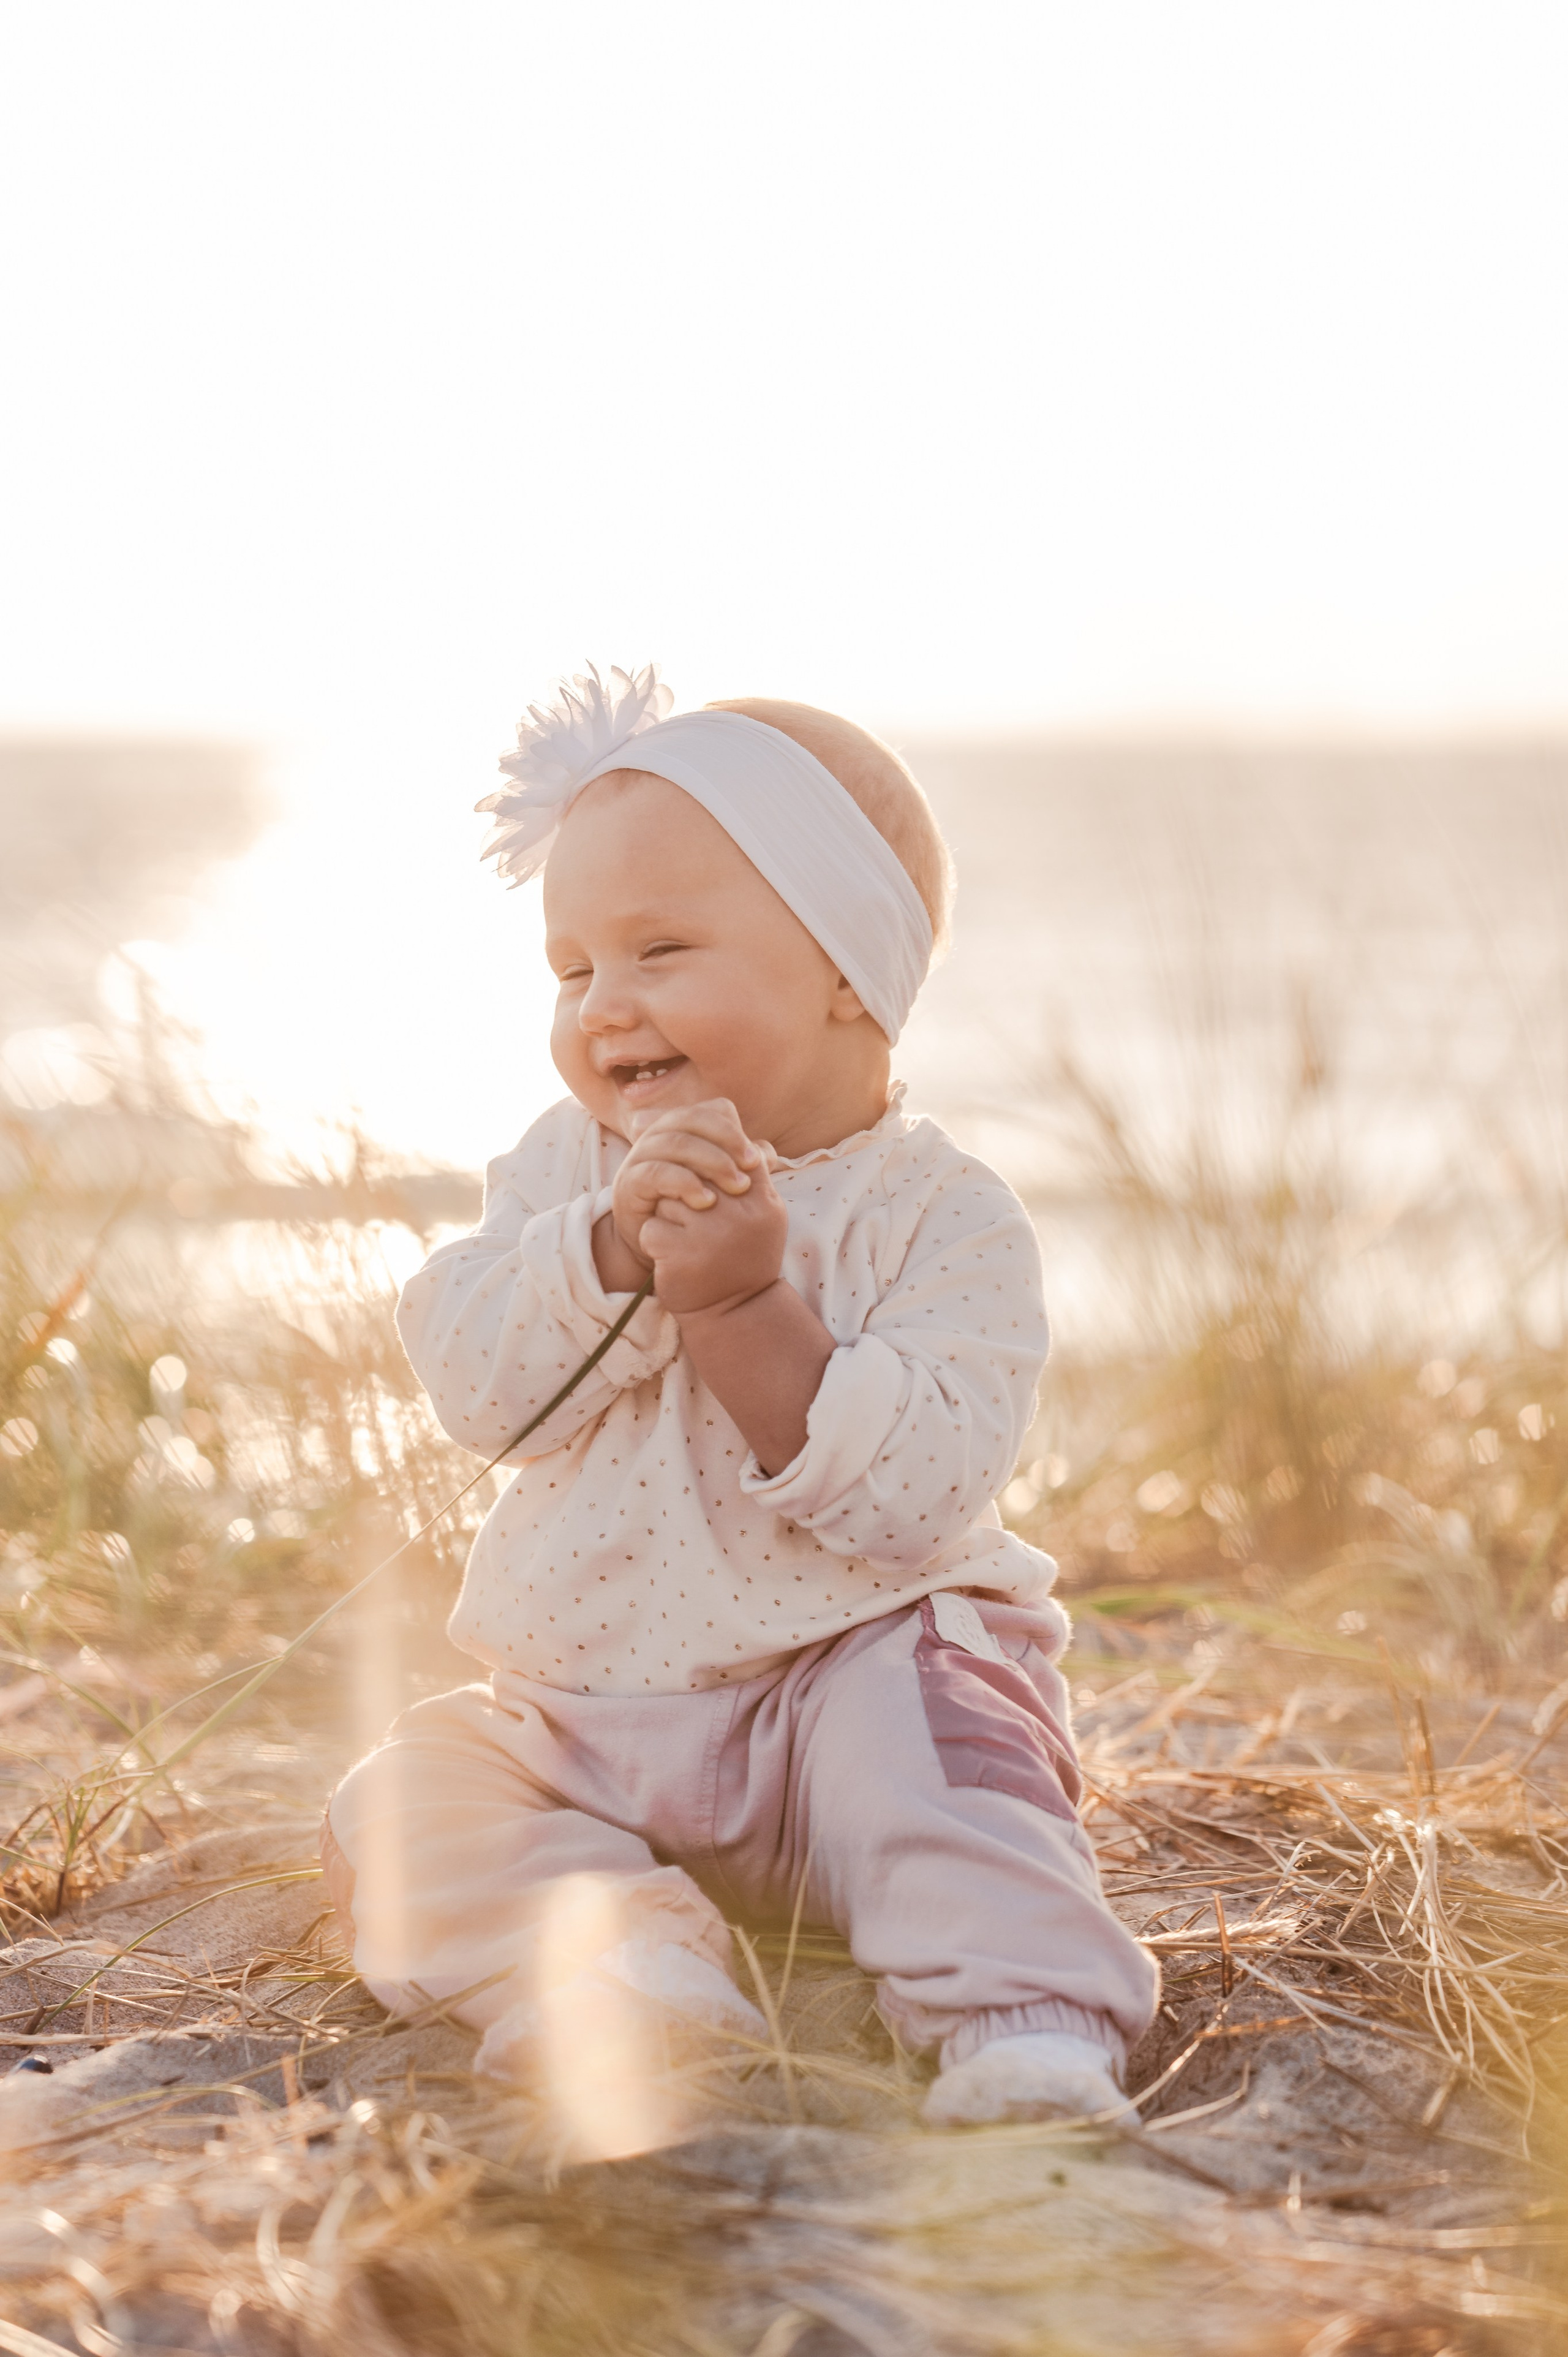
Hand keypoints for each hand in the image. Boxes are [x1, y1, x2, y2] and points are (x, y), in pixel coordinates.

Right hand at [608, 1099, 769, 1272]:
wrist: (654, 1243)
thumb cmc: (691, 1208)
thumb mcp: (720, 1184)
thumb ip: (743, 1168)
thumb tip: (767, 1155)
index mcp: (683, 1126)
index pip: (712, 1110)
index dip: (735, 1131)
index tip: (756, 1161)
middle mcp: (659, 1133)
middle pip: (694, 1119)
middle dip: (727, 1142)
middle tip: (751, 1170)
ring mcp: (640, 1156)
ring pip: (676, 1143)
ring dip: (712, 1163)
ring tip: (736, 1189)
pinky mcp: (629, 1182)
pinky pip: (656, 1172)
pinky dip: (685, 1183)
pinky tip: (707, 1201)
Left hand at [640, 1162, 788, 1315]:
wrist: (734, 1313)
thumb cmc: (742, 1255)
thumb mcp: (762, 1210)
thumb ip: (748, 1165)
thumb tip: (728, 1111)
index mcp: (762, 1200)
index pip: (730, 1149)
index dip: (709, 1158)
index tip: (704, 1180)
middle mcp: (740, 1214)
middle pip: (693, 1171)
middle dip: (686, 1191)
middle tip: (695, 1219)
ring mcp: (710, 1234)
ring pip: (668, 1197)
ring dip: (669, 1217)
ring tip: (687, 1241)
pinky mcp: (680, 1254)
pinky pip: (651, 1227)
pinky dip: (655, 1241)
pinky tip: (672, 1258)